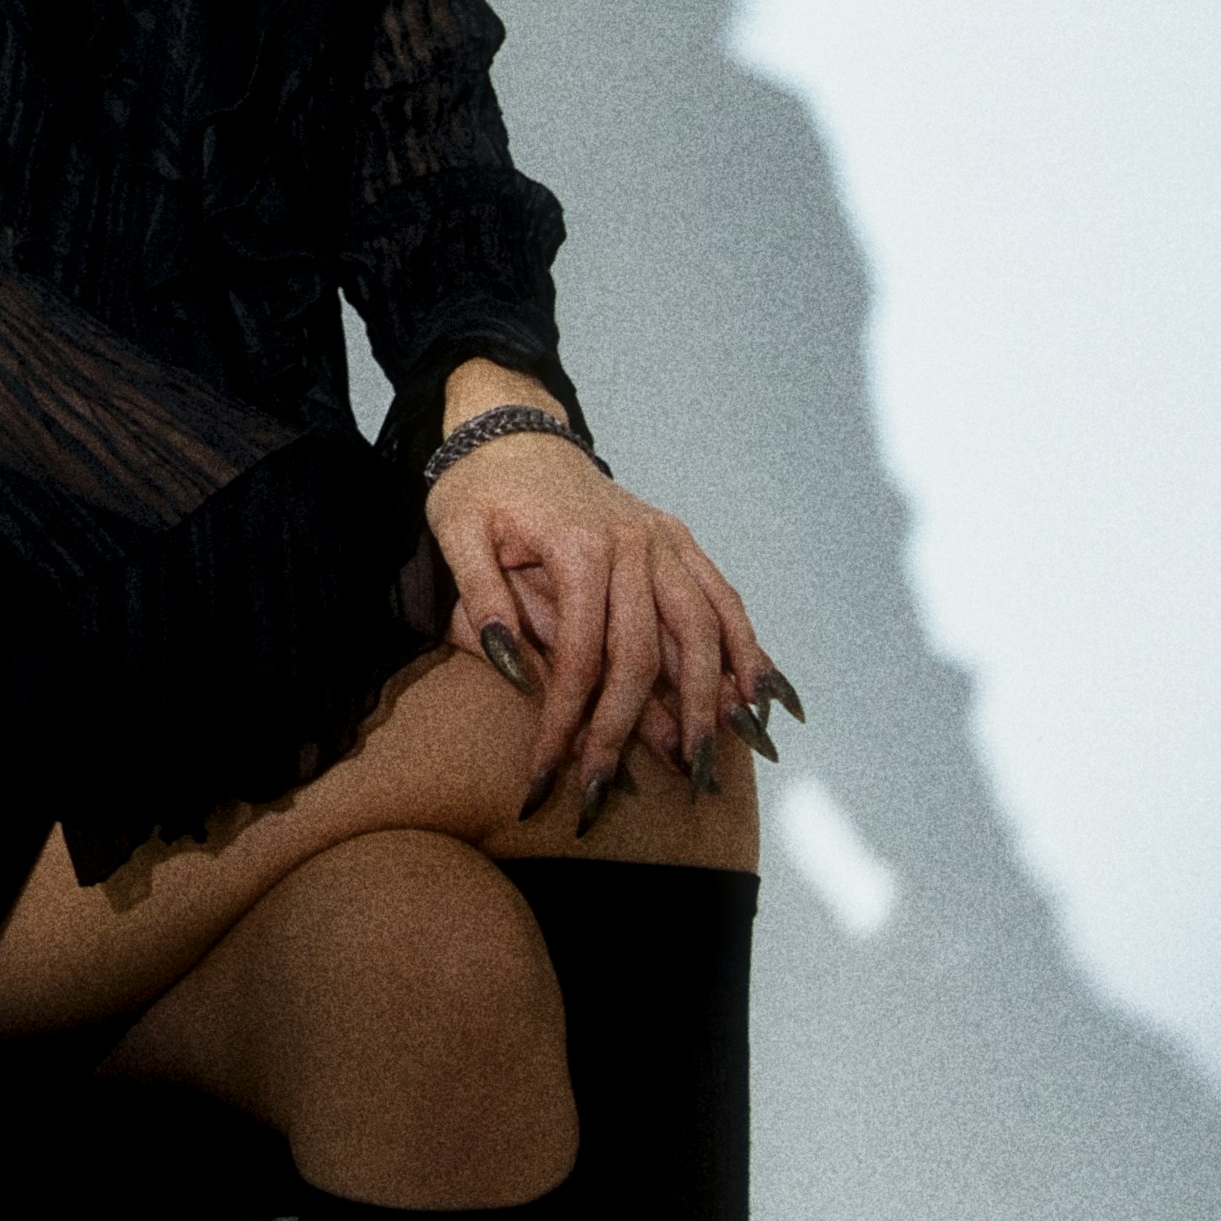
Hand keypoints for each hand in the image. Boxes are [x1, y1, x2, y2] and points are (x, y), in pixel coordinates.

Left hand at [428, 415, 787, 822]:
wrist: (514, 427)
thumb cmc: (480, 486)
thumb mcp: (457, 533)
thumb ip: (483, 599)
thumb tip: (512, 668)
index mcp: (578, 546)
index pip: (580, 656)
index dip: (566, 721)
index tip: (547, 775)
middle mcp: (635, 544)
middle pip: (646, 657)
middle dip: (629, 733)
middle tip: (608, 794)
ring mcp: (665, 543)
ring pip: (702, 632)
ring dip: (708, 702)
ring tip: (706, 763)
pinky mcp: (678, 543)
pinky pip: (723, 600)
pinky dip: (747, 649)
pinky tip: (762, 697)